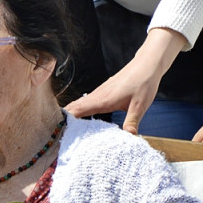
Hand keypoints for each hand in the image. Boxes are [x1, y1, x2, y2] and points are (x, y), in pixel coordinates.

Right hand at [66, 28, 185, 133]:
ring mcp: (99, 92)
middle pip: (75, 107)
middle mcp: (98, 95)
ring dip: (70, 113)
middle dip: (64, 119)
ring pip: (79, 103)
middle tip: (56, 133)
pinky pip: (86, 101)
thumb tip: (129, 136)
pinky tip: (80, 115)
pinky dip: (79, 108)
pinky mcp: (103, 91)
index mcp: (103, 100)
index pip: (78, 110)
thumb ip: (132, 121)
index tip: (58, 130)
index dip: (67, 120)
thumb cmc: (143, 84)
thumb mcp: (140, 106)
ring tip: (64, 127)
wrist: (146, 65)